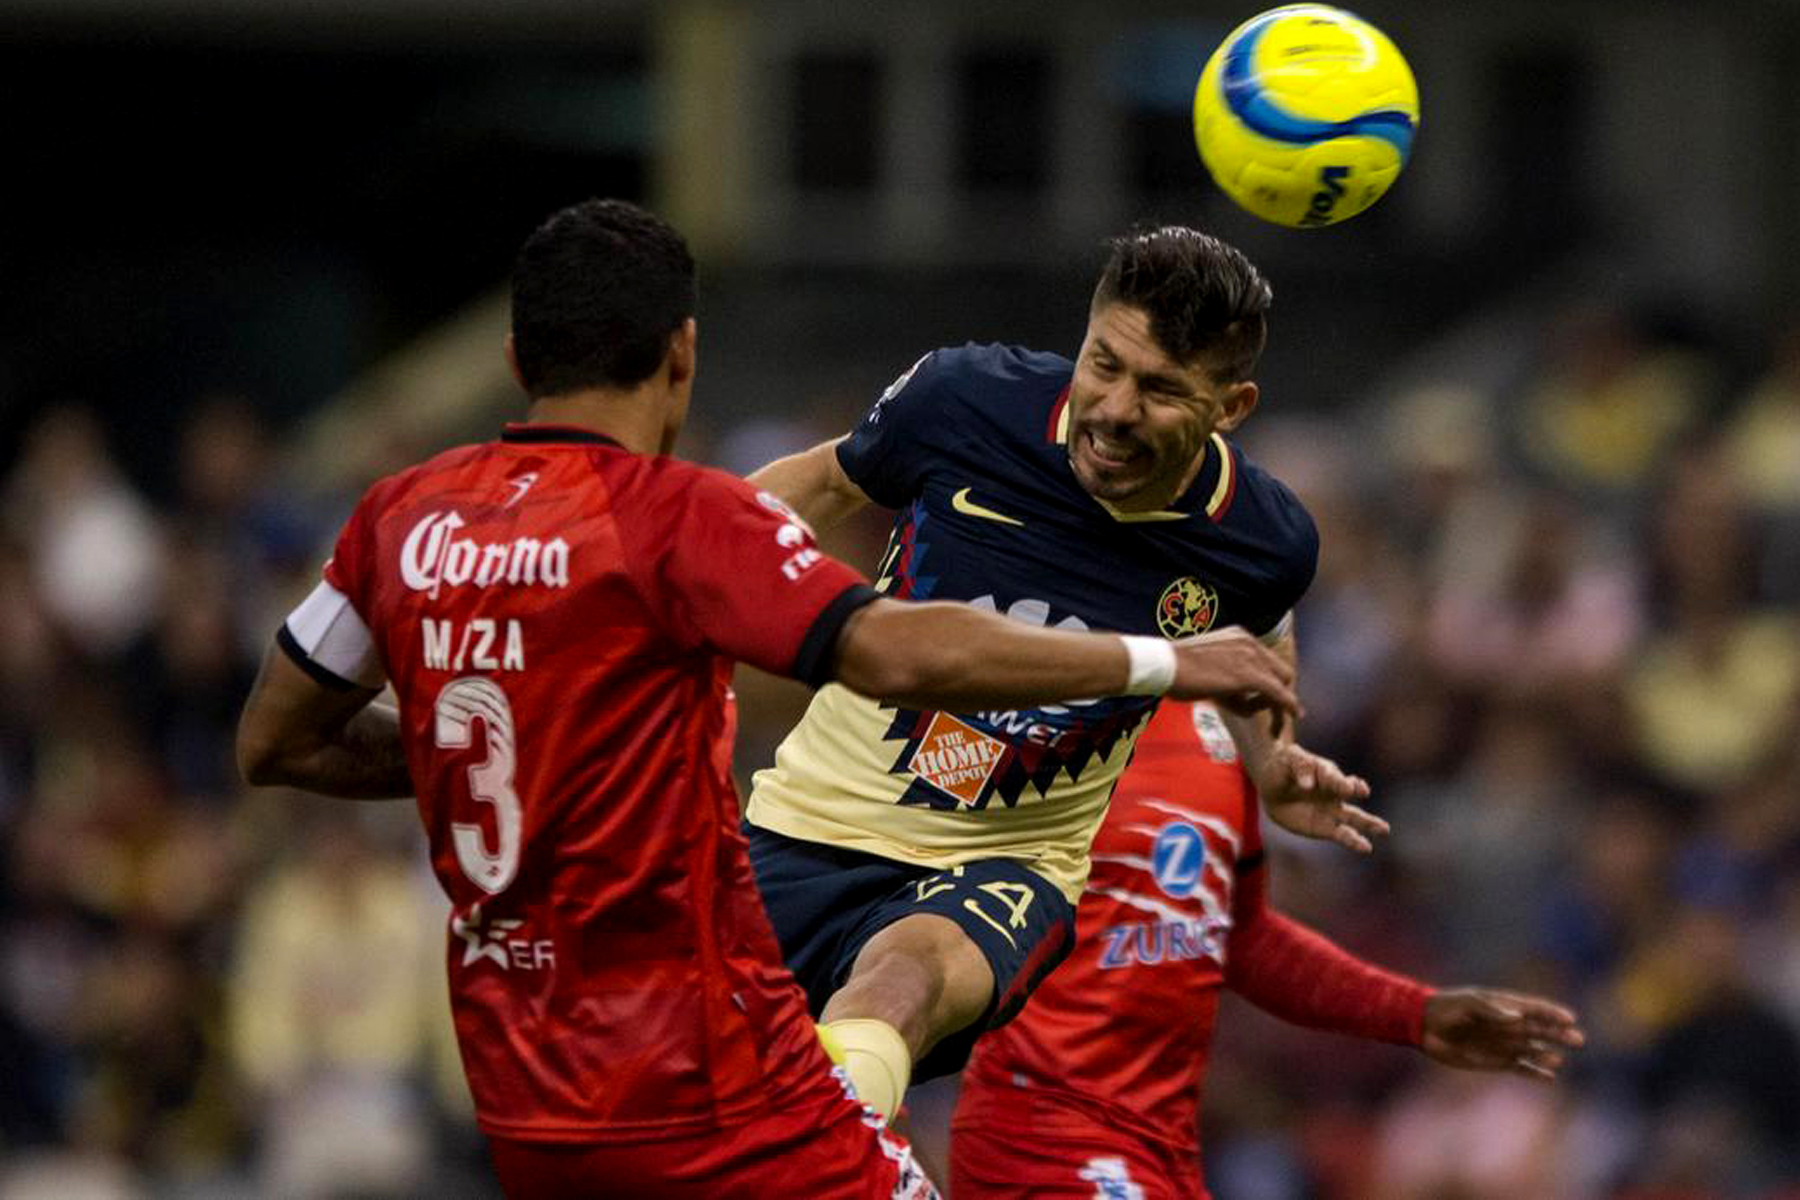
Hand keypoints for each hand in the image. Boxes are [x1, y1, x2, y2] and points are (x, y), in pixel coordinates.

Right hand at [1169, 627, 1300, 729]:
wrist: (1162, 664)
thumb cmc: (1174, 669)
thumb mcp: (1206, 665)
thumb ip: (1227, 675)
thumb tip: (1239, 697)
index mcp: (1239, 636)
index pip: (1267, 661)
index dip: (1271, 683)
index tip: (1268, 700)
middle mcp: (1249, 642)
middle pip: (1281, 672)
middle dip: (1280, 695)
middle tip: (1275, 717)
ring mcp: (1251, 658)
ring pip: (1280, 685)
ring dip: (1276, 707)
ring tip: (1260, 722)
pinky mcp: (1250, 676)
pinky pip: (1278, 694)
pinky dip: (1288, 707)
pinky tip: (1295, 717)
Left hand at [1251, 742, 1386, 852]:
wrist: (1272, 788)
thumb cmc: (1282, 768)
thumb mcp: (1287, 761)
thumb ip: (1300, 769)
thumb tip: (1307, 785)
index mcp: (1326, 772)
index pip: (1335, 777)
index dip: (1341, 782)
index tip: (1348, 788)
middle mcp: (1334, 791)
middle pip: (1351, 793)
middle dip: (1358, 794)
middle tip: (1365, 795)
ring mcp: (1332, 810)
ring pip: (1354, 817)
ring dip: (1369, 823)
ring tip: (1384, 830)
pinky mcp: (1325, 827)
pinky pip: (1342, 835)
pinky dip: (1354, 841)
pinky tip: (1366, 847)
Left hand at [1420, 988, 1584, 1080]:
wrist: (1426, 1027)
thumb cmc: (1447, 1008)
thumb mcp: (1467, 1004)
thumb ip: (1491, 1009)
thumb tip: (1517, 1017)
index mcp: (1504, 1006)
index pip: (1535, 1009)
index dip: (1552, 1013)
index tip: (1569, 1018)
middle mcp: (1509, 1025)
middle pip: (1540, 1031)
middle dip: (1559, 1035)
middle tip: (1578, 1040)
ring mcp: (1504, 1044)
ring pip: (1534, 1051)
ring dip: (1547, 1055)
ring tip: (1558, 1059)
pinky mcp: (1497, 1061)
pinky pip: (1521, 1068)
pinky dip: (1536, 1073)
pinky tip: (1551, 1078)